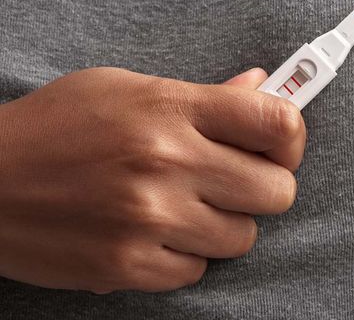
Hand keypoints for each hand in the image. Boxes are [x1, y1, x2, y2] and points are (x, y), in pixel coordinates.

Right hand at [0, 67, 304, 292]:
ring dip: (222, 225)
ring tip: (184, 207)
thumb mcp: (126, 89)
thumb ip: (202, 95)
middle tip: (233, 182)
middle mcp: (168, 161)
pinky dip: (183, 257)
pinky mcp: (127, 265)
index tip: (278, 146)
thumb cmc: (56, 127)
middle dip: (263, 187)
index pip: (279, 122)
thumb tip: (260, 87)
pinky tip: (153, 234)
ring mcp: (149, 217)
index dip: (291, 138)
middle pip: (278, 191)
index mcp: (172, 108)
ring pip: (243, 237)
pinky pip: (197, 271)